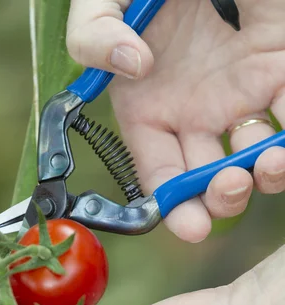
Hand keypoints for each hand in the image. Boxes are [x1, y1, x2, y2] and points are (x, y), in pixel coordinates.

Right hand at [66, 0, 284, 240]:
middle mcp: (195, 112)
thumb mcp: (102, 1)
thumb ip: (93, 36)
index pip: (161, 174)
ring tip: (271, 160)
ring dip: (267, 172)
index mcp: (148, 109)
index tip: (192, 227)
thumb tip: (134, 67)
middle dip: (223, 198)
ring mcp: (240, 93)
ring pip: (257, 154)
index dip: (174, 207)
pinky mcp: (280, 67)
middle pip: (210, 179)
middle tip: (231, 184)